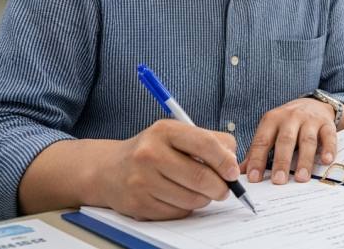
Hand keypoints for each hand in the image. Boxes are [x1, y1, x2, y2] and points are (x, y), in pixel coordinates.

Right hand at [96, 120, 238, 220]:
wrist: (109, 169)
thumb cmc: (153, 150)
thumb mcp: (177, 134)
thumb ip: (209, 142)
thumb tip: (232, 165)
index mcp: (165, 131)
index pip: (205, 144)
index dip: (225, 161)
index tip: (233, 172)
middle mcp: (150, 153)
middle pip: (200, 177)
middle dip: (220, 187)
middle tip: (224, 189)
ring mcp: (142, 180)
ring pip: (192, 198)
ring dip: (204, 198)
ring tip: (200, 191)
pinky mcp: (138, 203)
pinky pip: (177, 212)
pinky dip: (186, 207)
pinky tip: (179, 197)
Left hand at [242, 97, 335, 185]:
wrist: (313, 103)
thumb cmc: (287, 123)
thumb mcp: (270, 131)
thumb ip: (257, 151)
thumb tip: (238, 172)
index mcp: (272, 120)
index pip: (262, 141)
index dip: (257, 159)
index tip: (254, 178)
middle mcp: (290, 118)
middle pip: (285, 141)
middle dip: (281, 161)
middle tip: (278, 181)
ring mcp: (310, 120)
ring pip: (307, 141)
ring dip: (304, 160)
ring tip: (300, 178)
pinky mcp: (327, 124)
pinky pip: (329, 136)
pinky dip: (329, 149)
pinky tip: (326, 161)